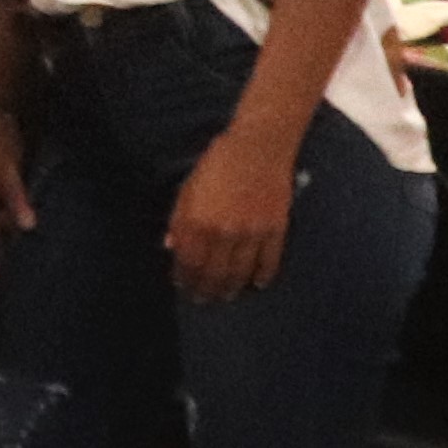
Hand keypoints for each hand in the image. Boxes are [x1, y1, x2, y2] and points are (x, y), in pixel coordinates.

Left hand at [167, 117, 300, 302]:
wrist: (258, 148)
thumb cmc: (217, 164)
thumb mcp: (188, 190)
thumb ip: (179, 221)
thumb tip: (171, 247)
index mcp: (197, 222)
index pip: (189, 262)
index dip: (185, 278)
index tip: (182, 287)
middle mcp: (224, 233)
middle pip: (214, 272)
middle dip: (206, 289)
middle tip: (202, 299)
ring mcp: (252, 234)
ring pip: (240, 272)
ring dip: (231, 288)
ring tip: (225, 296)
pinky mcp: (276, 230)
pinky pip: (269, 262)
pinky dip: (262, 276)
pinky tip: (257, 284)